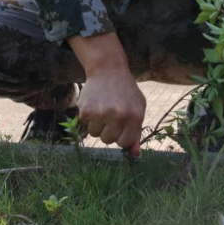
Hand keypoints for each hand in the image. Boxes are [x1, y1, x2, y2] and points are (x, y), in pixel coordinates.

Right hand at [68, 32, 145, 156]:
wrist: (108, 70)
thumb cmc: (126, 91)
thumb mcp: (138, 108)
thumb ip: (136, 132)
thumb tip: (135, 155)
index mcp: (134, 116)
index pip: (123, 142)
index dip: (121, 136)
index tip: (121, 126)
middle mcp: (118, 115)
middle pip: (108, 140)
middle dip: (109, 131)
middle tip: (111, 114)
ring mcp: (101, 112)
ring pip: (95, 134)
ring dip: (98, 125)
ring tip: (103, 109)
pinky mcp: (86, 109)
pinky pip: (85, 126)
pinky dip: (88, 119)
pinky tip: (94, 105)